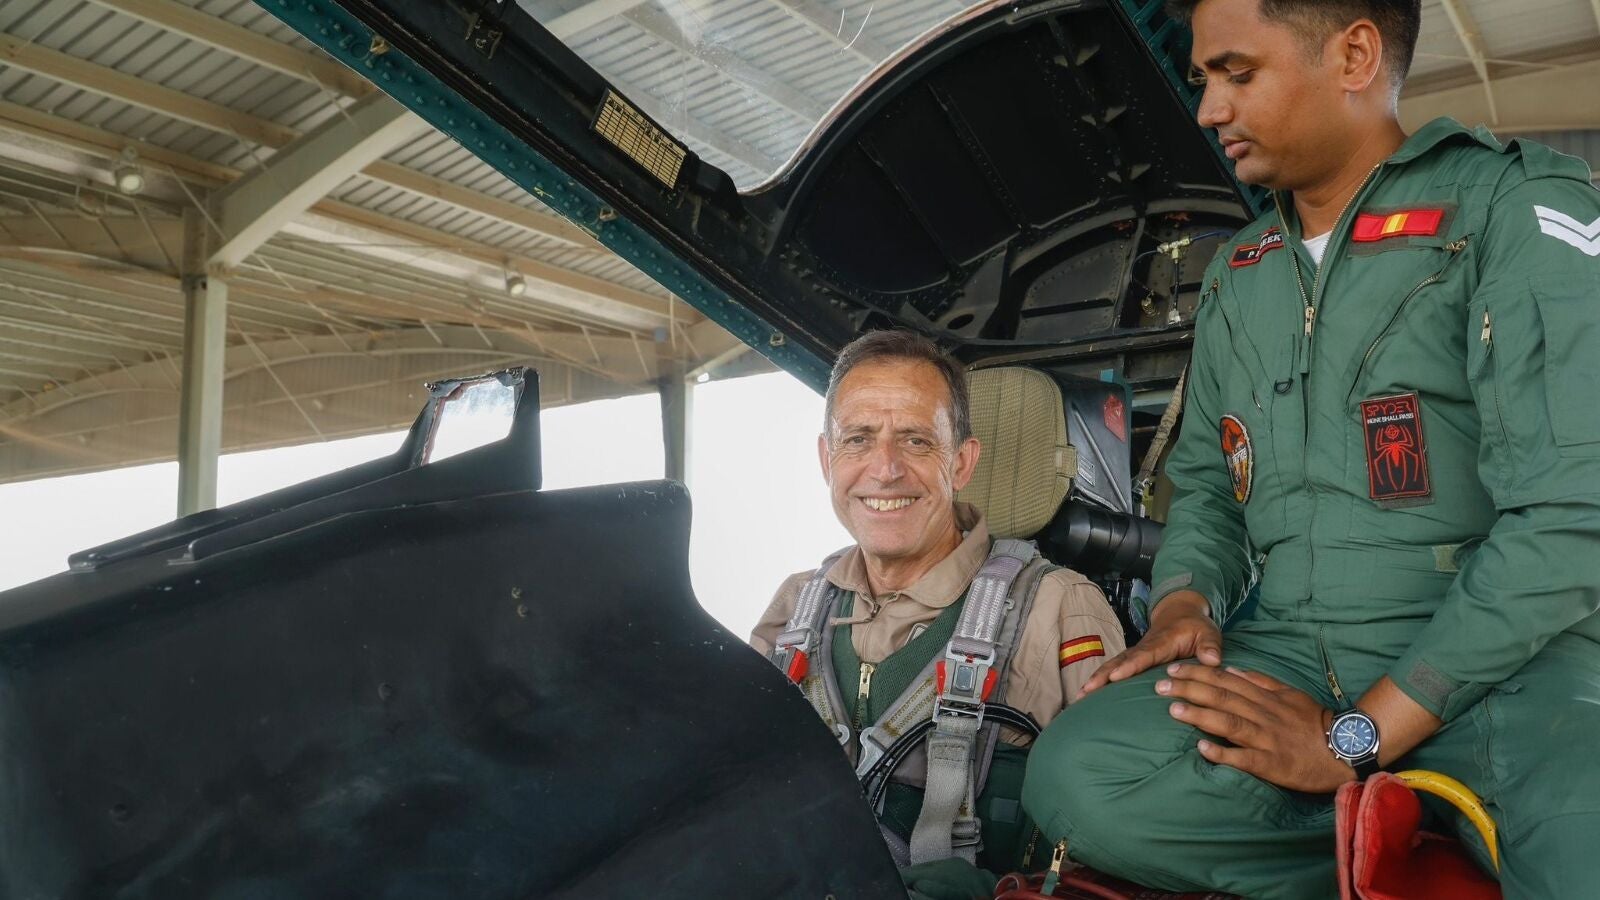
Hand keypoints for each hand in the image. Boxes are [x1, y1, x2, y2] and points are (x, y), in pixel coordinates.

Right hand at [1078, 590, 1221, 697]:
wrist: (1180, 613)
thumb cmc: (1195, 627)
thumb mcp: (1209, 633)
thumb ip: (1210, 646)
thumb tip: (1211, 660)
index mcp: (1161, 642)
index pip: (1144, 655)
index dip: (1130, 666)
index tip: (1116, 676)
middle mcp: (1143, 647)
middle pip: (1119, 661)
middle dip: (1103, 675)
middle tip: (1087, 690)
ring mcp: (1135, 653)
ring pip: (1112, 665)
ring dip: (1096, 679)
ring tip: (1080, 696)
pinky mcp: (1131, 660)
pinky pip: (1114, 669)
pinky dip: (1100, 680)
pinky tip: (1087, 695)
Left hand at [1160, 663, 1354, 793]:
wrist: (1345, 750)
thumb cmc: (1315, 722)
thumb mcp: (1291, 694)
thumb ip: (1262, 681)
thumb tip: (1234, 669)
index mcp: (1266, 698)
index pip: (1226, 681)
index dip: (1198, 675)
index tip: (1173, 670)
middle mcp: (1264, 715)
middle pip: (1222, 698)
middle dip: (1189, 690)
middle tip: (1159, 687)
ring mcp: (1267, 739)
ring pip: (1229, 723)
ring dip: (1200, 716)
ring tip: (1173, 710)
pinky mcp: (1273, 764)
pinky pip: (1245, 758)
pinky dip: (1223, 753)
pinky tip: (1202, 749)